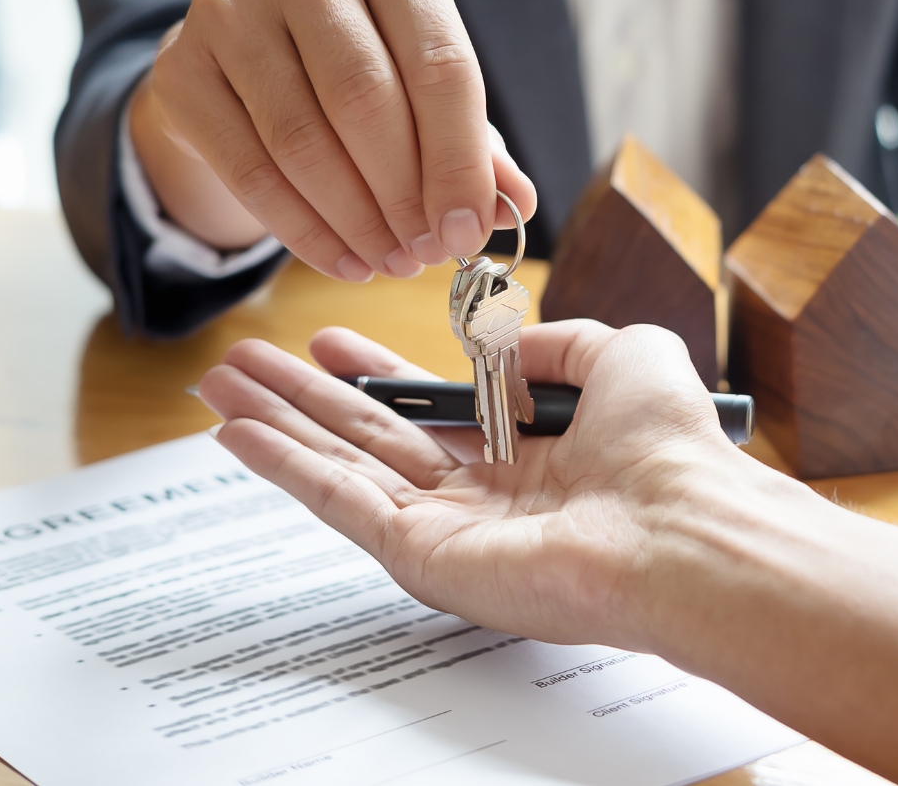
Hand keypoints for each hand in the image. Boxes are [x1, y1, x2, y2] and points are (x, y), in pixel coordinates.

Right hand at [129, 0, 537, 278]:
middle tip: (424, 254)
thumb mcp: (426, 84)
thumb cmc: (363, 63)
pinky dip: (303, 229)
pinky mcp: (182, 63)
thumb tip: (515, 204)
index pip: (439, 65)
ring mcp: (228, 4)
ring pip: (302, 139)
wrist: (247, 50)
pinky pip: (249, 167)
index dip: (459, 161)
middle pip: (365, 100)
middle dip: (404, 195)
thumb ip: (475, 140)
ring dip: (355, 220)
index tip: (468, 232)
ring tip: (389, 262)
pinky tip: (342, 260)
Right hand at [197, 320, 751, 647]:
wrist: (680, 522)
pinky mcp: (422, 558)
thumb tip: (507, 344)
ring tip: (217, 386)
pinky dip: (283, 466)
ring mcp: (447, 530)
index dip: (376, 372)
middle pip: (370, 436)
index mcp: (528, 454)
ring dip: (276, 424)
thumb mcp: (623, 354)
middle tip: (242, 362)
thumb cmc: (669, 445)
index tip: (328, 339)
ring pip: (342, 465)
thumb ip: (558, 340)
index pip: (431, 410)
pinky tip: (237, 434)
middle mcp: (481, 496)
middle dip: (303, 397)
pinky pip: (339, 502)